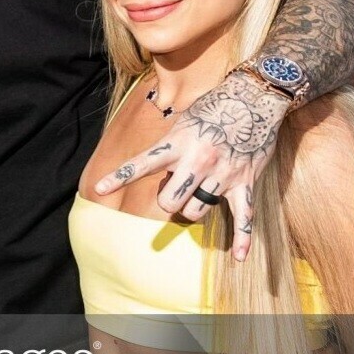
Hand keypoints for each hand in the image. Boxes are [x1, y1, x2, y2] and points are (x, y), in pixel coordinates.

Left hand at [94, 72, 289, 260]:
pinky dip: (242, 238)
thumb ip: (171, 145)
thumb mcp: (184, 120)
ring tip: (199, 195)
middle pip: (170, 201)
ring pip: (197, 212)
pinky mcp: (244, 182)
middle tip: (176, 190)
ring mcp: (221, 174)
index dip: (120, 177)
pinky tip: (238, 256)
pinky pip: (243, 216)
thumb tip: (161, 170)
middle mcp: (197, 161)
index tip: (99, 188)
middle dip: (168, 201)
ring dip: (193, 209)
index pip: (142, 163)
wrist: (255, 97)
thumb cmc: (216, 107)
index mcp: (178, 143)